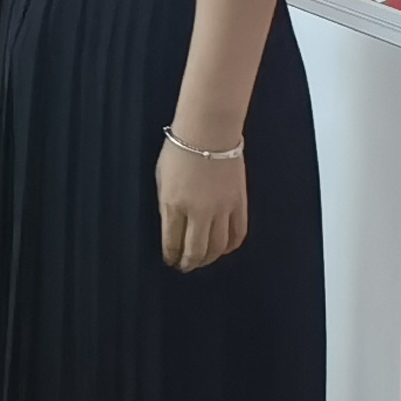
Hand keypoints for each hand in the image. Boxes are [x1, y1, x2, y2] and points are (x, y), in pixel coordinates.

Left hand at [157, 136, 249, 270]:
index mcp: (173, 205)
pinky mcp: (239, 204)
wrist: (209, 133)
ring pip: (217, 247)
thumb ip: (166, 205)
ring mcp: (221, 210)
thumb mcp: (160, 178)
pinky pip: (237, 235)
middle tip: (184, 267)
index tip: (170, 261)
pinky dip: (229, 246)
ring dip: (208, 258)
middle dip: (188, 263)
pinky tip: (223, 248)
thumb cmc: (179, 150)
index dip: (171, 256)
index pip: (172, 242)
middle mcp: (198, 212)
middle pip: (196, 251)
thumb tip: (170, 226)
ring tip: (202, 261)